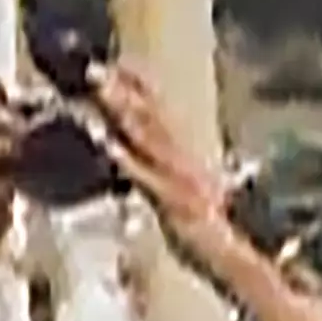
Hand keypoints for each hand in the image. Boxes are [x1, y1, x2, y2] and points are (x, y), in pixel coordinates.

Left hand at [84, 66, 229, 253]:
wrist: (229, 257)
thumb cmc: (204, 230)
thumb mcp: (184, 191)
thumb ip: (164, 171)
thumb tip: (137, 156)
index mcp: (184, 154)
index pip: (158, 111)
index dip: (134, 86)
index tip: (112, 63)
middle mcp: (181, 158)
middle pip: (148, 117)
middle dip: (120, 90)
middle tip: (93, 68)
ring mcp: (176, 177)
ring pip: (145, 138)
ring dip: (121, 111)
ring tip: (98, 90)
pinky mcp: (170, 201)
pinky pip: (144, 178)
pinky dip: (127, 159)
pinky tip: (108, 145)